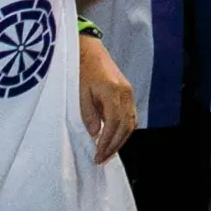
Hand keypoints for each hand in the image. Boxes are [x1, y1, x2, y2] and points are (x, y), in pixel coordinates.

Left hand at [78, 36, 139, 158]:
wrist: (89, 50)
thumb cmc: (81, 70)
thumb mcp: (79, 93)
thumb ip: (88, 114)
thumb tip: (95, 134)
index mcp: (113, 92)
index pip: (114, 123)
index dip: (106, 142)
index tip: (97, 155)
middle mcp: (125, 93)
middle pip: (125, 126)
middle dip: (114, 145)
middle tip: (102, 159)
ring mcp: (129, 93)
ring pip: (131, 123)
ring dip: (120, 140)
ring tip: (107, 153)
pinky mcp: (128, 93)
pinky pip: (131, 116)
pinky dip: (123, 130)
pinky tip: (114, 138)